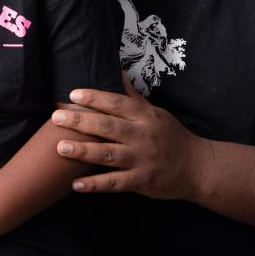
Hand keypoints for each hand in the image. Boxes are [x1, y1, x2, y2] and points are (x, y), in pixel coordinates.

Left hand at [52, 74, 209, 200]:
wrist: (199, 167)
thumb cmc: (172, 136)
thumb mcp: (156, 112)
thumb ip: (133, 96)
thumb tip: (117, 70)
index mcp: (144, 116)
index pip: (116, 103)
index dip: (94, 97)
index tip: (73, 94)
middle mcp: (142, 136)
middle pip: (107, 126)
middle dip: (80, 121)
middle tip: (56, 117)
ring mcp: (142, 159)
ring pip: (108, 154)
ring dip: (83, 151)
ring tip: (60, 147)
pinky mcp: (142, 181)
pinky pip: (114, 183)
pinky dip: (95, 184)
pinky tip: (75, 184)